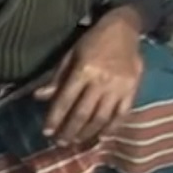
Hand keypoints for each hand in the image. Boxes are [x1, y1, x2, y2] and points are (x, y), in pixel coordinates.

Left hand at [34, 13, 143, 145]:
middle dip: (69, 131)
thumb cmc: (92, 41)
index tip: (46, 132)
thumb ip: (57, 77)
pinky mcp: (133, 90)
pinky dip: (112, 128)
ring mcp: (119, 87)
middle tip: (60, 143)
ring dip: (87, 133)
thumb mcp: (70, 54)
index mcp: (83, 70)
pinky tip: (101, 136)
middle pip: (82, 113)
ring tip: (76, 142)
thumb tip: (39, 97)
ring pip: (101, 118)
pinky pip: (122, 114)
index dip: (55, 118)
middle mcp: (101, 81)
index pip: (65, 100)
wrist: (124, 29)